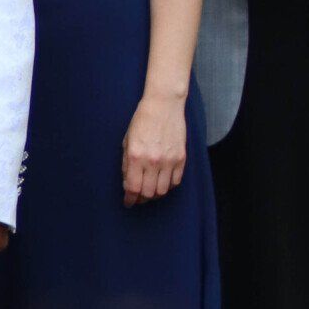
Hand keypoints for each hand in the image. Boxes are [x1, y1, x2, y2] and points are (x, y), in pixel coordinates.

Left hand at [122, 89, 187, 205]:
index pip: (133, 188)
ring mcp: (169, 160)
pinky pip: (176, 181)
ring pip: (163, 190)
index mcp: (136, 156)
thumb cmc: (142, 121)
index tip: (128, 202)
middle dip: (141, 199)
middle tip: (138, 198)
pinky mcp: (181, 158)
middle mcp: (152, 161)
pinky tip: (162, 182)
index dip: (130, 199)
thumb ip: (126, 164)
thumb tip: (127, 184)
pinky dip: (168, 186)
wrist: (163, 106)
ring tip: (149, 191)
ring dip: (155, 194)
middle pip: (148, 193)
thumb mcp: (127, 141)